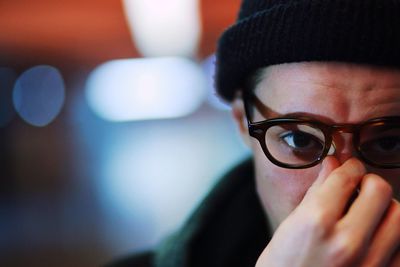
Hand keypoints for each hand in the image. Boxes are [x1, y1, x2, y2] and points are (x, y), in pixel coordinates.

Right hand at [256, 157, 399, 266]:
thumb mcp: (289, 228)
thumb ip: (316, 194)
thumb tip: (333, 165)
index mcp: (316, 224)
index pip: (345, 177)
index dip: (348, 166)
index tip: (348, 167)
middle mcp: (346, 243)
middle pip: (380, 191)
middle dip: (368, 182)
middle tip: (358, 187)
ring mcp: (369, 266)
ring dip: (385, 209)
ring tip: (368, 214)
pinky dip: (392, 237)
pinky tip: (375, 238)